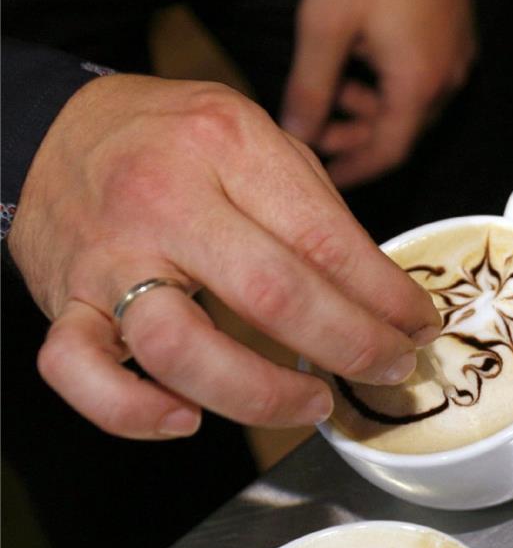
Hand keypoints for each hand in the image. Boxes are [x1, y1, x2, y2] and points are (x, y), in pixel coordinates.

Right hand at [8, 74, 440, 439]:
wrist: (58, 126)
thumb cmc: (175, 138)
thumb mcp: (258, 137)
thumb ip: (315, 210)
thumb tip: (381, 295)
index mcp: (227, 148)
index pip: (325, 239)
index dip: (385, 296)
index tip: (419, 325)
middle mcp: (164, 202)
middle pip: (271, 294)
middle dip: (350, 344)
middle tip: (391, 367)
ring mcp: (107, 258)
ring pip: (179, 345)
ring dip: (260, 394)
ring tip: (313, 403)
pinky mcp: (65, 302)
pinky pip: (77, 372)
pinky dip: (131, 412)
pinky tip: (185, 420)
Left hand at [282, 0, 475, 187]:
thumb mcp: (325, 27)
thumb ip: (309, 88)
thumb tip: (295, 133)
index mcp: (418, 86)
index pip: (387, 154)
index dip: (353, 172)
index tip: (324, 180)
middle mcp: (447, 80)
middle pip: (402, 133)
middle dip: (356, 137)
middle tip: (315, 126)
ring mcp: (457, 58)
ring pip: (411, 105)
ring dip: (370, 107)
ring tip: (332, 86)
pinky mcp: (457, 37)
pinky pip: (424, 79)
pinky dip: (390, 85)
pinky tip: (362, 61)